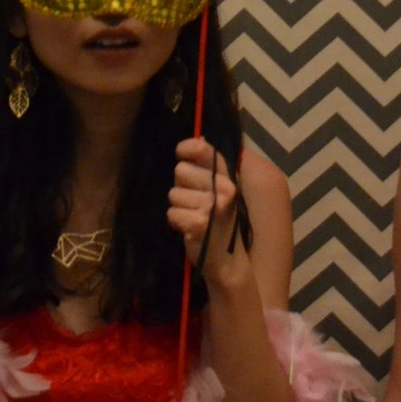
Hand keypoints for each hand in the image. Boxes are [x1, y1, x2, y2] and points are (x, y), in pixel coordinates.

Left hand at [169, 138, 241, 281]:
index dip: (185, 149)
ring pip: (173, 194)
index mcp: (228, 177)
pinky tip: (189, 228)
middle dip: (182, 186)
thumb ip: (210, 167)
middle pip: (180, 171)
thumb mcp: (223, 192)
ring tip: (194, 217)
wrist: (229, 261)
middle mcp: (222, 188)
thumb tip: (199, 140)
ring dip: (179, 207)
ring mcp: (210, 206)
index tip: (181, 154)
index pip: (201, 150)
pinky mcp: (197, 223)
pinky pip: (171, 213)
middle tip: (194, 201)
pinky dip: (176, 222)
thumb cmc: (223, 223)